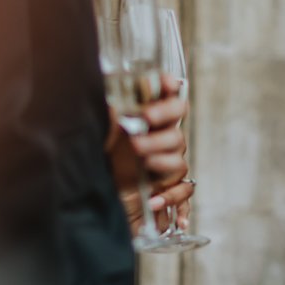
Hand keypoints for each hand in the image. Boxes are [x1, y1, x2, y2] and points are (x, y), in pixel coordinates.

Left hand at [106, 74, 195, 225]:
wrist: (102, 196)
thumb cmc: (104, 161)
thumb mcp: (101, 134)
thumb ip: (107, 116)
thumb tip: (107, 101)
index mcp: (150, 126)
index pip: (169, 102)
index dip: (171, 91)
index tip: (167, 83)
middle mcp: (163, 144)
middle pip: (176, 133)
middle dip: (161, 130)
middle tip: (142, 125)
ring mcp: (168, 169)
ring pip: (179, 163)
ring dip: (162, 161)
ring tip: (144, 162)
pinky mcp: (168, 192)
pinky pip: (183, 194)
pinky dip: (171, 199)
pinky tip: (155, 201)